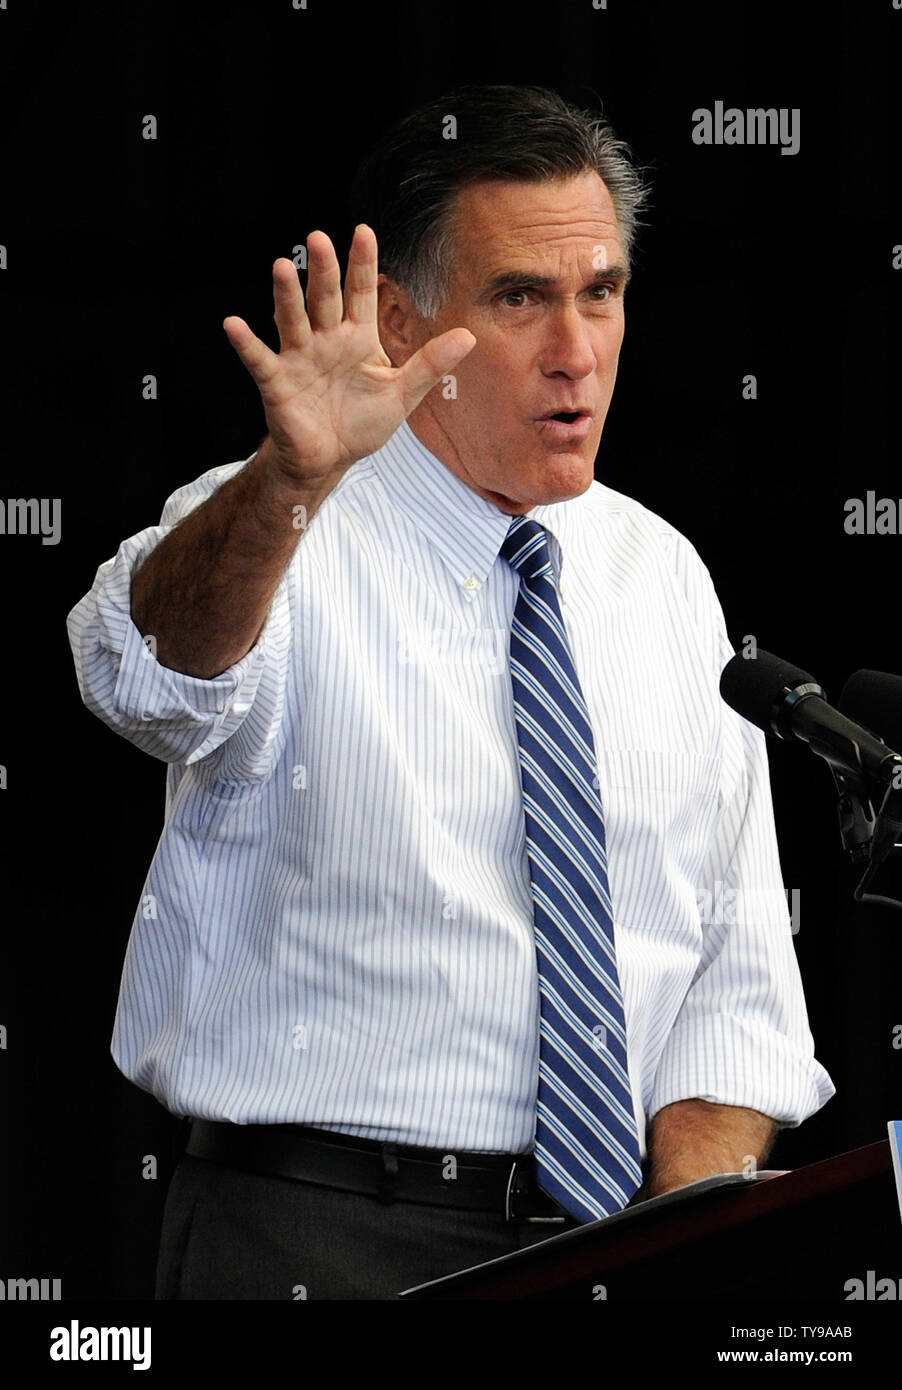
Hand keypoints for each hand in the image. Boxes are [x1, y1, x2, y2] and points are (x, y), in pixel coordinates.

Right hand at [223, 225, 475, 492]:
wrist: (330, 459)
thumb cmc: (361, 423)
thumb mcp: (401, 394)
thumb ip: (430, 364)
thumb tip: (469, 337)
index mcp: (357, 337)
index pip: (361, 292)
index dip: (362, 263)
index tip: (363, 230)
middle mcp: (326, 339)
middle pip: (324, 298)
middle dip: (322, 270)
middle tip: (319, 238)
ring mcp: (299, 358)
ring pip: (292, 320)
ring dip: (286, 295)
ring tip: (281, 266)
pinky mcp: (277, 382)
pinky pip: (259, 360)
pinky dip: (247, 343)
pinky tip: (233, 324)